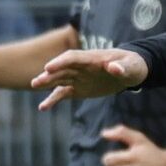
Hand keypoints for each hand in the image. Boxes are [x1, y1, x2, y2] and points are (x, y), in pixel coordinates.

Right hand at [32, 47, 149, 109]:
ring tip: (34, 87)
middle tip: (37, 82)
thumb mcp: (131, 66)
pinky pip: (63, 93)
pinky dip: (53, 99)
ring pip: (59, 79)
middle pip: (62, 68)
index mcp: (92, 58)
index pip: (72, 58)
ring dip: (47, 83)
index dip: (60, 62)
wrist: (130, 72)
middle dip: (49, 74)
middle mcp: (81, 66)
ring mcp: (78, 77)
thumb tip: (113, 67)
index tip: (48, 67)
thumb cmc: (132, 65)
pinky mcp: (78, 88)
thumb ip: (122, 67)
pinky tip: (43, 107)